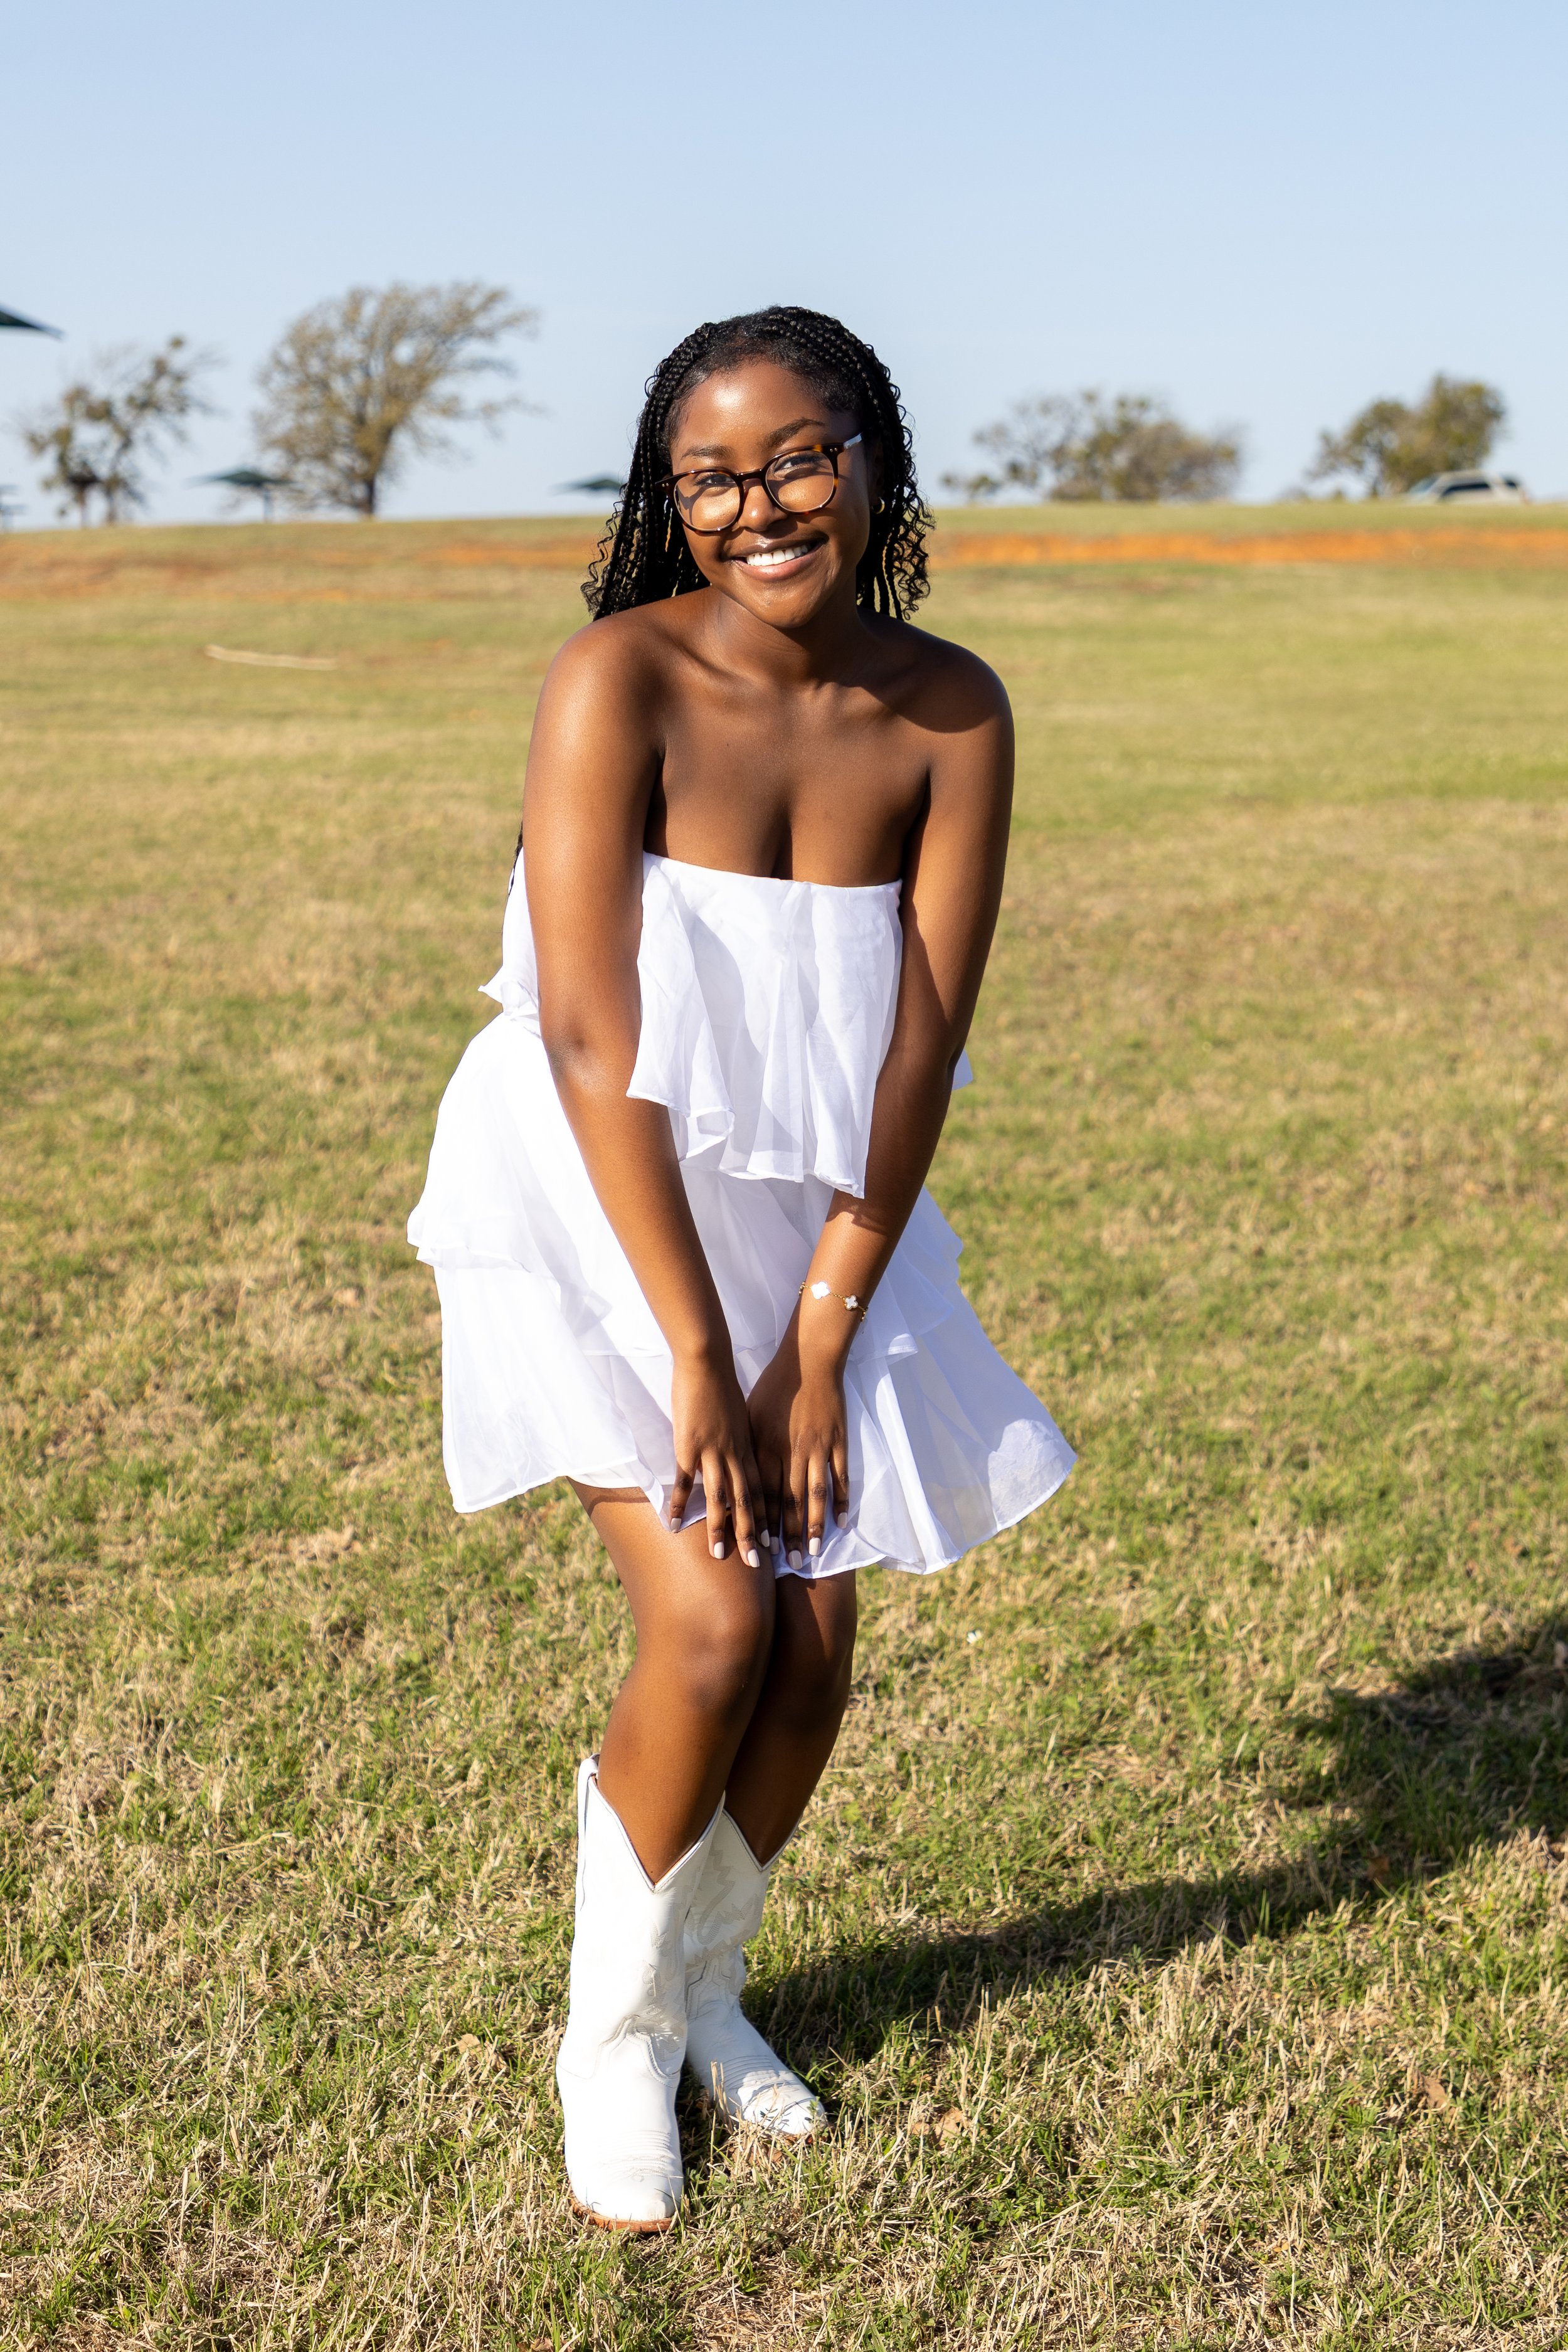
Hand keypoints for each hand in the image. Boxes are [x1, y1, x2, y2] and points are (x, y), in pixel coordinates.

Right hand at [667, 1345, 763, 1565]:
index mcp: (749, 1447)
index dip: (769, 1518)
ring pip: (720, 1498)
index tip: (775, 1542)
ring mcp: (711, 1453)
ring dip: (720, 1529)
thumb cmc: (724, 1385)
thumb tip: (742, 1455)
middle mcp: (734, 1455)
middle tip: (757, 1564)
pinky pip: (684, 1482)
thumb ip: (742, 1439)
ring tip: (719, 1556)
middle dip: (753, 1534)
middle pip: (748, 1502)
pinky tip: (673, 1524)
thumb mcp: (742, 1415)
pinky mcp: (688, 1447)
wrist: (708, 1362)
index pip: (763, 1489)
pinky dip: (678, 1504)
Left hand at [747, 1333, 849, 1567]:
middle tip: (786, 1563)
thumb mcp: (750, 1416)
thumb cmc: (773, 1388)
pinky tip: (840, 1522)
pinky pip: (840, 1478)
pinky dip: (841, 1501)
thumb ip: (746, 1448)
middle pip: (789, 1502)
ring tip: (813, 1551)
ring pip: (815, 1495)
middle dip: (787, 1535)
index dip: (761, 1523)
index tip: (758, 1548)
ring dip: (814, 1526)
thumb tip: (735, 1477)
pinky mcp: (837, 1442)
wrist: (808, 1361)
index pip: (762, 1493)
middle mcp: (791, 1453)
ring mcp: (817, 1449)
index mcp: (766, 1447)